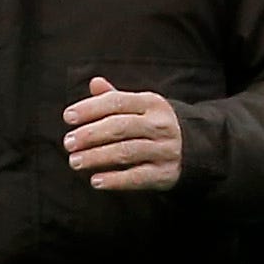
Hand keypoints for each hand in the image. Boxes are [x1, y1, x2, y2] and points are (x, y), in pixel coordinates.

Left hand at [63, 79, 183, 190]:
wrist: (196, 147)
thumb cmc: (155, 124)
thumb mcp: (141, 106)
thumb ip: (116, 97)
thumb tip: (94, 83)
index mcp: (152, 103)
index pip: (117, 102)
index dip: (90, 108)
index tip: (68, 117)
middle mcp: (160, 125)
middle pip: (119, 127)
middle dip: (90, 135)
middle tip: (68, 143)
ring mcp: (164, 150)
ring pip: (126, 152)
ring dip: (97, 157)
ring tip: (75, 161)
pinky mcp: (165, 173)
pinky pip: (137, 177)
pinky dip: (115, 180)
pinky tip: (95, 181)